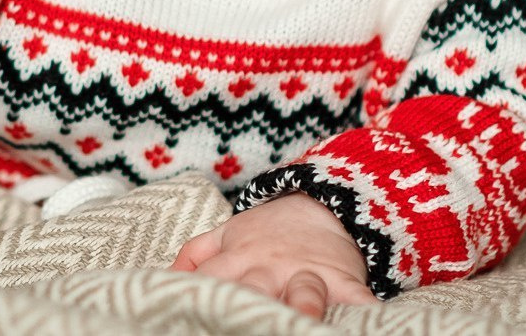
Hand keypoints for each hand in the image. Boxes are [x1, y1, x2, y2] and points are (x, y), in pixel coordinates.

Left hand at [171, 191, 376, 315]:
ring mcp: (308, 273)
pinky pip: (355, 298)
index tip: (188, 320)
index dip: (198, 300)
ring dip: (302, 306)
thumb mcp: (228, 233)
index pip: (210, 281)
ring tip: (299, 323)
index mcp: (238, 257)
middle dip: (246, 305)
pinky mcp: (344, 280)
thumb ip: (196, 254)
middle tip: (239, 325)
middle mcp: (270, 268)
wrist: (326, 202)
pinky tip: (360, 325)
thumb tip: (165, 276)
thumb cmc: (271, 229)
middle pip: (254, 288)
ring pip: (304, 292)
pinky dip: (360, 312)